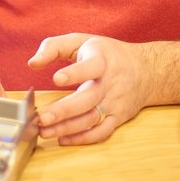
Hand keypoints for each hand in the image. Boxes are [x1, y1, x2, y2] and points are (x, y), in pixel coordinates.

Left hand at [28, 33, 153, 144]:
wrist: (147, 70)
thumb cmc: (107, 54)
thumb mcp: (81, 41)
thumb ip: (54, 47)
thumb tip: (32, 63)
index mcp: (101, 61)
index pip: (90, 67)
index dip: (75, 73)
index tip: (56, 79)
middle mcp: (109, 84)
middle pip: (87, 99)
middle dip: (64, 110)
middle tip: (42, 118)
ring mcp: (115, 103)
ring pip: (91, 119)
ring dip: (67, 128)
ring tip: (45, 131)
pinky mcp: (119, 118)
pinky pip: (101, 132)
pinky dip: (83, 138)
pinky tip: (63, 139)